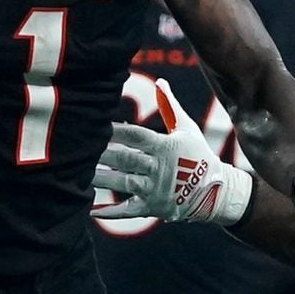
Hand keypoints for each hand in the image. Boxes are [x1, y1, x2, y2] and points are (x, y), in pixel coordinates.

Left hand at [93, 91, 252, 223]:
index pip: (138, 136)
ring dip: (101, 178)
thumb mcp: (187, 129)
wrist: (216, 192)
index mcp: (166, 147)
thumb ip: (170, 106)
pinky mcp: (152, 208)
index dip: (118, 130)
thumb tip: (161, 81)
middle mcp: (159, 168)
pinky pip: (128, 210)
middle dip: (103, 153)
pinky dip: (110, 212)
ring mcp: (155, 189)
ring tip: (78, 173)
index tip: (97, 124)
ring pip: (123, 183)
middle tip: (79, 148)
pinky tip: (90, 210)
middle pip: (126, 158)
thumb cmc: (199, 155)